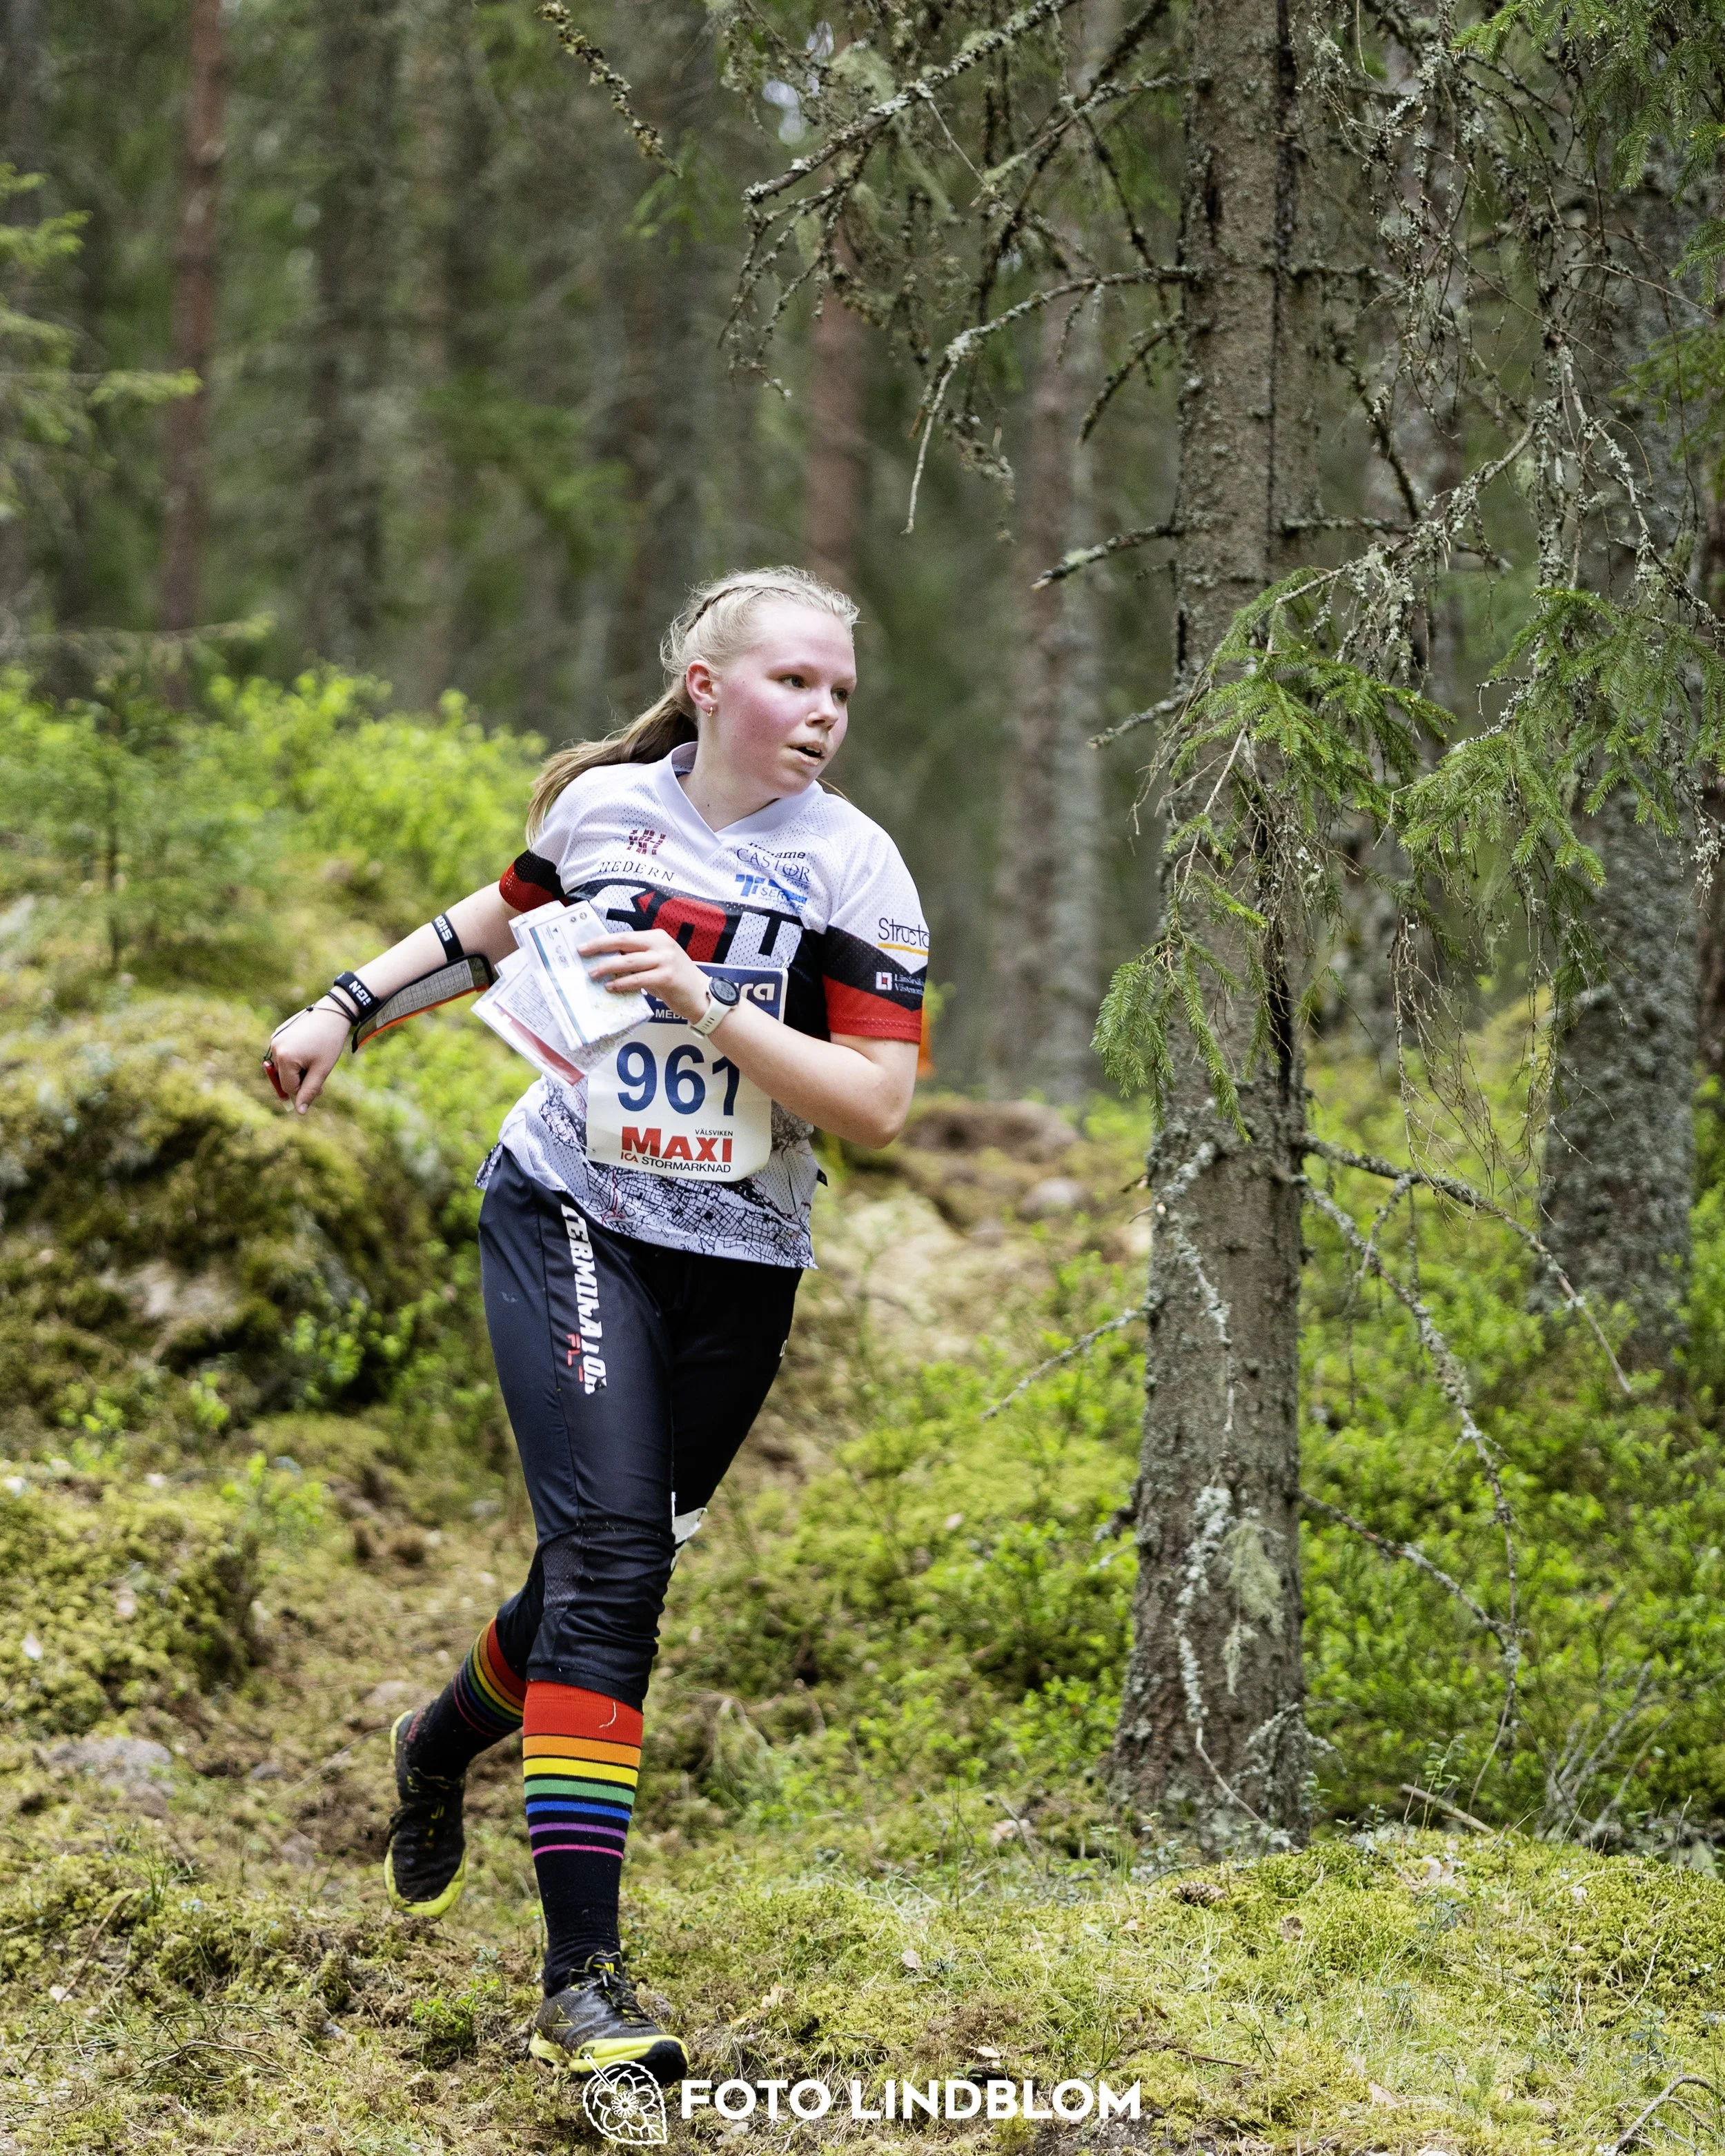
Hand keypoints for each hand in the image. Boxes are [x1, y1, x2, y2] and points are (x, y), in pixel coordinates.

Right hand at [263, 1004, 350, 1114]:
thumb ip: (309, 1091)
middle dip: (300, 1080)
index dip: (304, 1090)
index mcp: (284, 1057)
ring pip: (283, 1067)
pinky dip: (293, 1058)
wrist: (333, 1013)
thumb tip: (299, 1112)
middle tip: (317, 1072)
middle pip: (283, 1078)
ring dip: (297, 1070)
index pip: (289, 1087)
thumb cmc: (329, 1042)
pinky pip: (283, 1054)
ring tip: (313, 1059)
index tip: (319, 1085)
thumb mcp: (321, 1070)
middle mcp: (274, 1047)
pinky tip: (307, 1049)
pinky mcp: (278, 1033)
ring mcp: (274, 1039)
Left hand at [578, 929, 710, 1022]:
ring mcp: (665, 960)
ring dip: (608, 967)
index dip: (603, 940)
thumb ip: (637, 959)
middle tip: (582, 954)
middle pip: (624, 942)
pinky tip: (611, 987)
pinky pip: (638, 979)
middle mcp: (661, 945)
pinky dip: (622, 983)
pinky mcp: (667, 977)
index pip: (625, 936)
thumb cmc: (676, 980)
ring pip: (629, 961)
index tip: (585, 946)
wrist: (701, 995)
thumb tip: (608, 961)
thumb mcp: (657, 962)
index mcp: (657, 937)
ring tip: (593, 974)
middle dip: (600, 947)